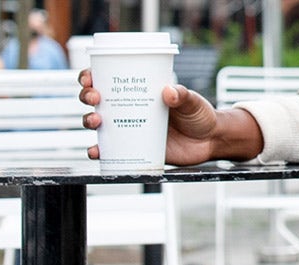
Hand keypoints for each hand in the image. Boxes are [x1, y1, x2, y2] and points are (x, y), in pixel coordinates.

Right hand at [78, 69, 255, 164]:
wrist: (211, 141)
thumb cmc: (199, 115)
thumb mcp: (192, 101)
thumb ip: (182, 96)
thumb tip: (168, 92)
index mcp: (137, 90)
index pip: (106, 78)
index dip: (90, 76)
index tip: (90, 79)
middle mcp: (129, 108)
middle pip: (96, 100)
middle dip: (87, 97)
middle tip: (96, 99)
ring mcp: (131, 129)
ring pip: (99, 125)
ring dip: (89, 121)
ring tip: (97, 122)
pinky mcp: (137, 150)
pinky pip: (113, 152)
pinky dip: (101, 153)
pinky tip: (97, 153)